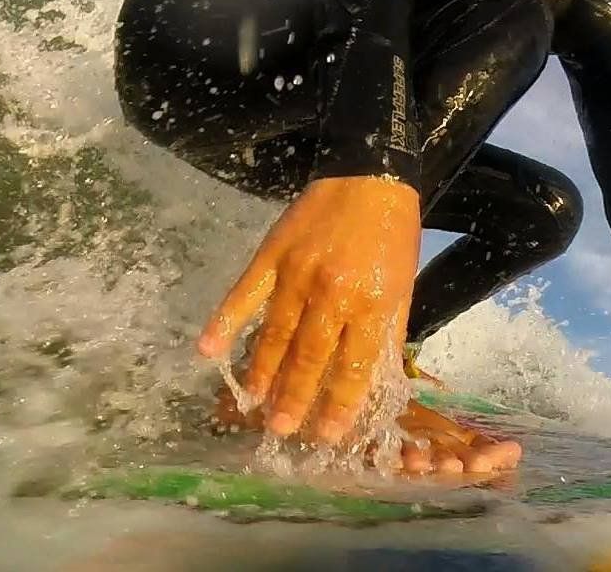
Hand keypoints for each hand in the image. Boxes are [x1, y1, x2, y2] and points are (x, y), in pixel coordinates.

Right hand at [197, 176, 420, 442]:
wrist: (368, 176)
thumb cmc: (392, 233)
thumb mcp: (403, 284)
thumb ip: (384, 331)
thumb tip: (368, 379)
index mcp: (371, 302)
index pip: (352, 366)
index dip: (338, 404)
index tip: (327, 434)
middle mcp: (331, 293)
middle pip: (308, 357)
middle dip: (294, 398)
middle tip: (280, 429)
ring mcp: (297, 273)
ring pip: (275, 333)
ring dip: (262, 372)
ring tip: (252, 405)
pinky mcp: (272, 254)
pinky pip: (244, 293)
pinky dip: (224, 321)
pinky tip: (207, 350)